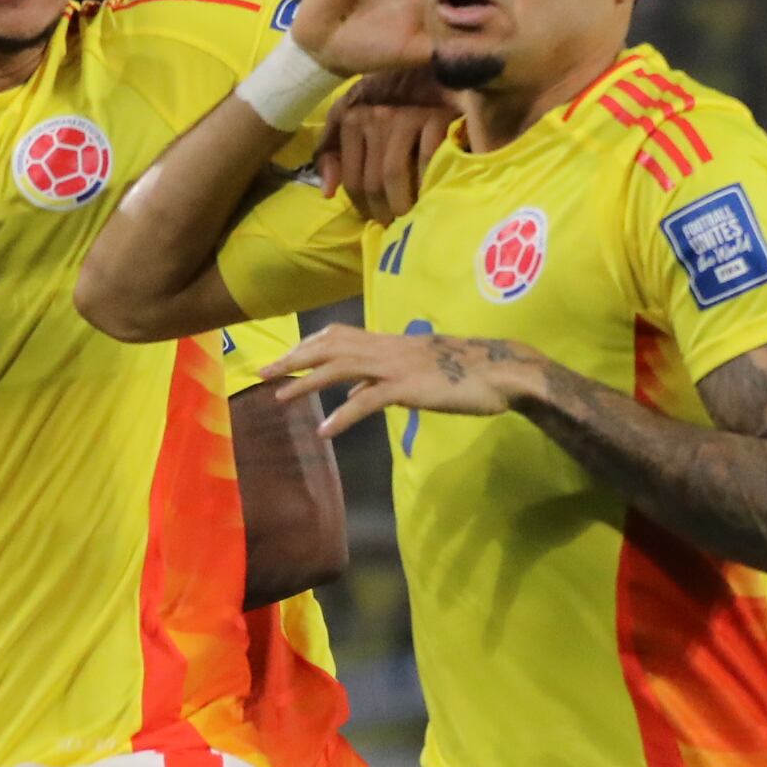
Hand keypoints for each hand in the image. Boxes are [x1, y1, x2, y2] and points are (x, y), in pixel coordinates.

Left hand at [268, 325, 553, 435]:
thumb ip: (386, 380)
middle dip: (295, 358)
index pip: (340, 335)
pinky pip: (368, 401)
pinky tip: (325, 430)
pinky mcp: (409, 387)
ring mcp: (398, 366)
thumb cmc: (469, 373)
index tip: (285, 357)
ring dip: (307, 382)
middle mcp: (389, 348)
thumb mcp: (421, 372)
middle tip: (263, 371)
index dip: (309, 345)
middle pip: (330, 347)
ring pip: (341, 367)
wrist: (503, 372)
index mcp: (392, 343)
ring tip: (280, 397)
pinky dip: (343, 415)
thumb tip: (356, 393)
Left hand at [325, 69, 461, 220]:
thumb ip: (333, 156)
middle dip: (384, 211)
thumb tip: (327, 192)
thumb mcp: (353, 125)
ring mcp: (406, 115)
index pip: (352, 179)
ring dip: (404, 204)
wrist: (438, 76)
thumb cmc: (392, 107)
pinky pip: (426, 162)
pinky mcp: (436, 118)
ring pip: (395, 174)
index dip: (363, 207)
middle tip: (397, 225)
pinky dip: (428, 184)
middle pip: (373, 181)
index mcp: (352, 118)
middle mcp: (375, 115)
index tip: (377, 219)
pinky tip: (431, 195)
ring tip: (412, 217)